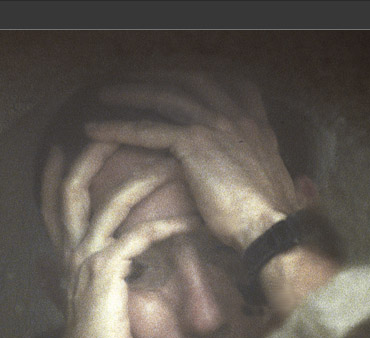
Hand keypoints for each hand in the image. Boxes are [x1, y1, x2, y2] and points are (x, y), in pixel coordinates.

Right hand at [40, 142, 194, 337]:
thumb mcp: (76, 303)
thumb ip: (62, 280)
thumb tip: (48, 269)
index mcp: (65, 256)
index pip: (53, 205)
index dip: (53, 173)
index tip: (65, 147)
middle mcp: (71, 251)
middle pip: (72, 188)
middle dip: (91, 155)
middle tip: (114, 131)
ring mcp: (88, 258)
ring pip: (110, 201)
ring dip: (141, 178)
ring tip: (168, 161)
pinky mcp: (110, 270)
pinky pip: (142, 234)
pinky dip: (168, 222)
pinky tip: (191, 217)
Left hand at [84, 72, 301, 251]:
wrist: (270, 229)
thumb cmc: (268, 220)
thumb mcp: (273, 185)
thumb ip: (257, 168)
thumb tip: (255, 175)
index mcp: (256, 127)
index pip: (229, 85)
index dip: (200, 79)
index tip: (178, 77)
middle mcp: (237, 118)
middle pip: (192, 82)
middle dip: (160, 76)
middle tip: (134, 77)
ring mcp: (217, 127)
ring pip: (166, 97)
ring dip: (132, 93)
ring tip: (105, 94)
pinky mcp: (195, 143)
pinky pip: (147, 129)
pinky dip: (118, 127)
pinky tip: (95, 129)